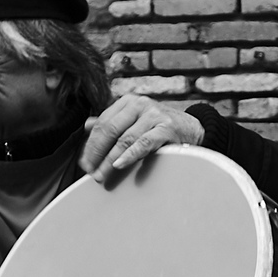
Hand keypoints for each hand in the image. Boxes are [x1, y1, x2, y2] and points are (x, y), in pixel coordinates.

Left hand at [80, 94, 204, 182]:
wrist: (193, 128)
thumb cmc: (160, 126)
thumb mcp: (135, 119)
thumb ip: (113, 121)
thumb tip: (86, 125)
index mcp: (128, 101)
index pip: (102, 123)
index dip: (90, 145)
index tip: (84, 163)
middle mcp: (139, 104)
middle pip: (110, 130)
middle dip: (97, 153)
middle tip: (90, 172)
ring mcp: (153, 115)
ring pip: (124, 139)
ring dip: (110, 160)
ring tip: (102, 175)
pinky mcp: (166, 128)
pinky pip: (143, 143)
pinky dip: (130, 155)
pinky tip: (119, 165)